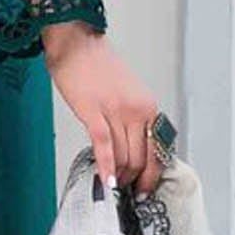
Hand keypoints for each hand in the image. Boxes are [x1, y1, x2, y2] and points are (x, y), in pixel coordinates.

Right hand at [41, 23, 163, 195]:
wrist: (77, 43)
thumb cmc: (97, 66)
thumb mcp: (127, 93)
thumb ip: (132, 120)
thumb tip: (130, 149)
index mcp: (148, 106)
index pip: (158, 150)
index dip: (152, 174)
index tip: (145, 187)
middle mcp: (138, 110)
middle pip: (141, 158)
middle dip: (133, 179)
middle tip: (124, 191)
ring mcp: (117, 112)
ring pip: (124, 156)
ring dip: (118, 177)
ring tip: (111, 186)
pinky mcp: (94, 112)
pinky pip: (105, 147)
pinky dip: (106, 167)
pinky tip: (104, 181)